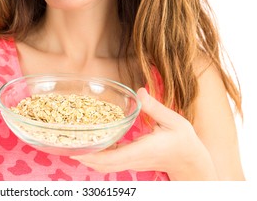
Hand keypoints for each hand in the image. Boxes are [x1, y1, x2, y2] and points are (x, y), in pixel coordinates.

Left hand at [71, 88, 217, 179]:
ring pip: (106, 166)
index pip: (113, 157)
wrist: (191, 162)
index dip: (94, 155)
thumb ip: (155, 107)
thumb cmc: (184, 142)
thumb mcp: (174, 121)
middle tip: (68, 146)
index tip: (78, 150)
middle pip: (104, 165)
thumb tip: (140, 92)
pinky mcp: (133, 162)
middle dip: (85, 157)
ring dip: (90, 158)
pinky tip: (93, 145)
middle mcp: (134, 159)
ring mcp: (133, 163)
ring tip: (74, 145)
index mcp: (142, 150)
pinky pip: (112, 163)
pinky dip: (99, 157)